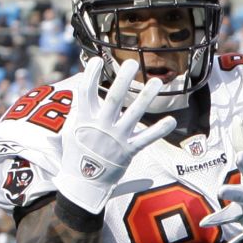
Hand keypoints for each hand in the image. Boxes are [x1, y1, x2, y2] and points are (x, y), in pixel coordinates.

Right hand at [53, 57, 176, 213]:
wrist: (83, 183)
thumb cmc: (76, 152)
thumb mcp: (71, 128)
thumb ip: (79, 107)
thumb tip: (83, 82)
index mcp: (84, 119)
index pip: (86, 92)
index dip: (91, 75)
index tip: (97, 60)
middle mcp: (101, 127)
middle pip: (114, 98)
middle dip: (123, 80)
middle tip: (132, 64)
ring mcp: (115, 139)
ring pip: (133, 115)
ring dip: (146, 97)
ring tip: (156, 82)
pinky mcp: (128, 151)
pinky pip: (146, 139)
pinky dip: (159, 130)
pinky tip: (171, 120)